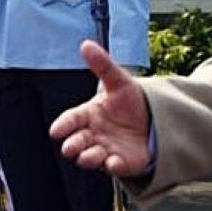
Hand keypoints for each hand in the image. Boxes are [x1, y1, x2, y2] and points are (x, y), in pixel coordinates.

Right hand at [49, 40, 151, 175]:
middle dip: (72, 145)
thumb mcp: (119, 81)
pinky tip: (114, 162)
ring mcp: (105, 149)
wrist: (154, 119)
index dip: (63, 125)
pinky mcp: (121, 162)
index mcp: (88, 114)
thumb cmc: (129, 101)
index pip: (71, 119)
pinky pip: (114, 166)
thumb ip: (102, 65)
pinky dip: (112, 165)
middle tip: (71, 147)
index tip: (56, 130)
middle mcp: (93, 134)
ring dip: (88, 157)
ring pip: (90, 157)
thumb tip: (86, 44)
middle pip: (76, 142)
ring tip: (91, 155)